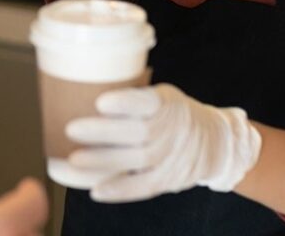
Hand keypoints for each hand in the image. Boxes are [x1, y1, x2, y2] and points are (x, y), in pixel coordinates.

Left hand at [65, 84, 261, 202]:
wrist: (213, 142)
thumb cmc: (172, 115)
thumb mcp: (161, 97)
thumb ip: (132, 99)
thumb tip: (81, 93)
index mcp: (166, 103)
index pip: (148, 101)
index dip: (125, 102)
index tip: (101, 101)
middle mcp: (172, 129)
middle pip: (138, 132)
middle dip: (103, 132)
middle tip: (71, 129)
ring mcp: (172, 156)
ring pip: (138, 160)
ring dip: (104, 161)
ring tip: (74, 160)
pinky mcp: (168, 179)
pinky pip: (144, 186)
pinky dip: (120, 189)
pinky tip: (96, 190)